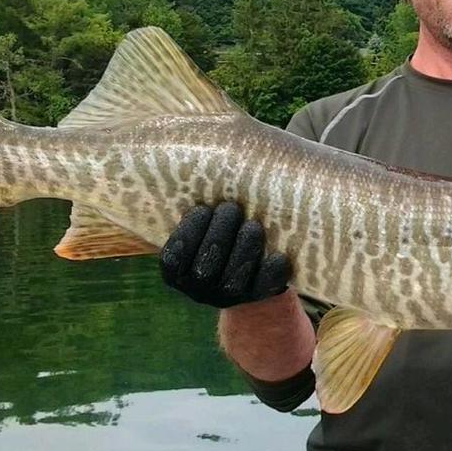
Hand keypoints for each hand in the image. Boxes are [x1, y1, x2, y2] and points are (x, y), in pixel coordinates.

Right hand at [160, 202, 291, 308]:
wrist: (250, 267)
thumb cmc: (220, 231)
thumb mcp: (202, 223)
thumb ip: (198, 207)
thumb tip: (193, 152)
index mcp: (177, 273)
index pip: (173, 259)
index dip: (188, 233)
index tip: (203, 208)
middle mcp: (199, 290)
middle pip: (204, 269)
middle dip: (220, 234)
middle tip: (232, 208)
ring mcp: (227, 297)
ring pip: (233, 280)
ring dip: (244, 249)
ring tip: (253, 225)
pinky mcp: (257, 298)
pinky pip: (263, 288)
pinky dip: (271, 271)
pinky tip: (278, 255)